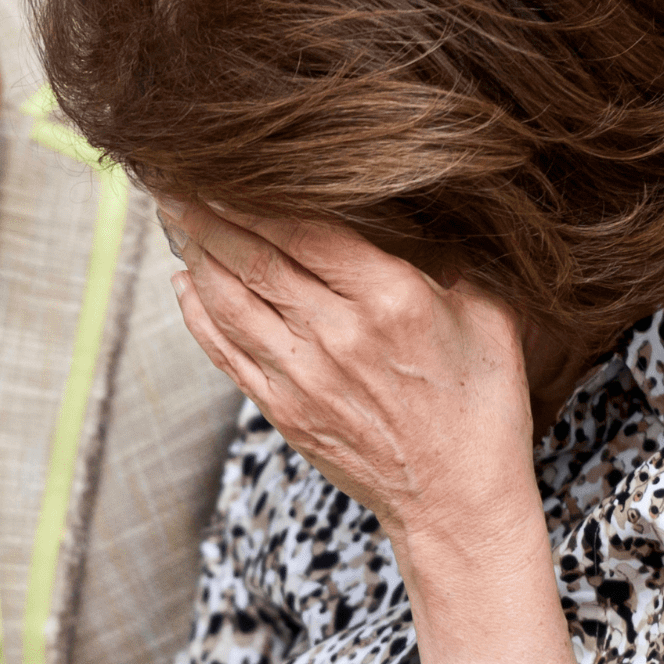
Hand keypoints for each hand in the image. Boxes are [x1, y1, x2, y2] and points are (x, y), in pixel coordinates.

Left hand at [159, 201, 535, 547]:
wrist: (458, 502)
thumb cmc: (482, 404)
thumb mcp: (488, 314)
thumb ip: (448, 257)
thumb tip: (419, 204)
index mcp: (391, 299)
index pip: (305, 228)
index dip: (255, 192)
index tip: (227, 161)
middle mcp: (337, 335)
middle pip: (254, 257)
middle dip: (208, 212)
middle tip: (175, 174)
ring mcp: (302, 377)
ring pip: (228, 300)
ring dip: (196, 253)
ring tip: (175, 215)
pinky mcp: (282, 411)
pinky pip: (224, 350)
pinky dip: (197, 312)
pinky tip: (184, 281)